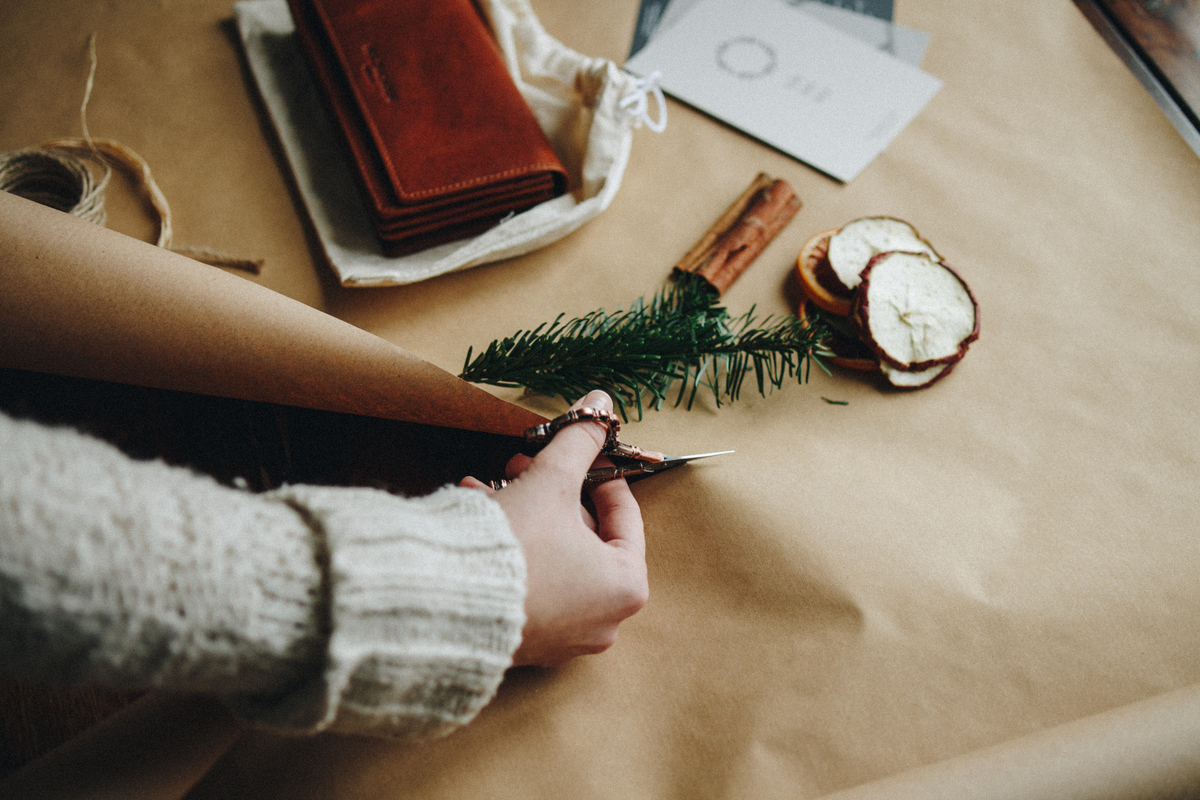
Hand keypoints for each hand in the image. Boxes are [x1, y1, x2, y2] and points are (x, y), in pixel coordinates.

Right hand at [460, 390, 647, 666]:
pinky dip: (512, 550)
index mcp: (625, 586)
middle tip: (523, 466)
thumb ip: (579, 441)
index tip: (579, 453)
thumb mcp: (551, 481)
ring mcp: (563, 638)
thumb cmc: (514, 548)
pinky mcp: (525, 644)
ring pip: (553, 557)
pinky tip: (477, 515)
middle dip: (551, 493)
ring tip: (491, 485)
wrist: (443, 604)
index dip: (599, 473)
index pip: (624, 516)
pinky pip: (529, 584)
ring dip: (525, 515)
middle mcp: (603, 621)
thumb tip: (601, 401)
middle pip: (584, 536)